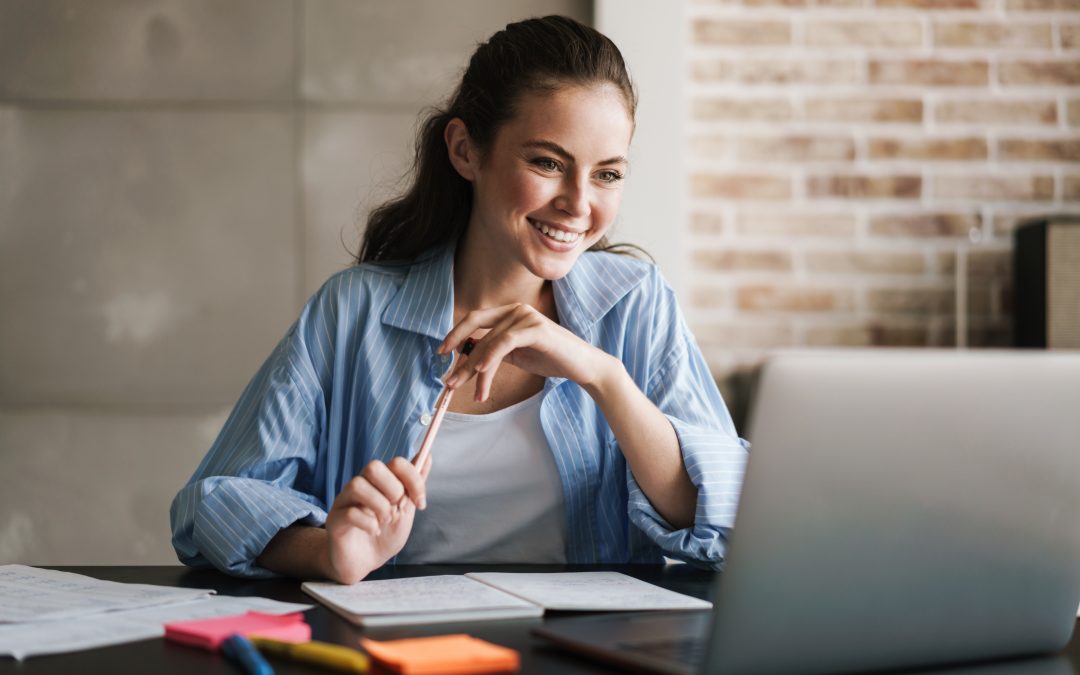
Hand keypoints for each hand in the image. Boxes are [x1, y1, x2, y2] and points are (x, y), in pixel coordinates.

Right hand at [322, 454, 430, 583]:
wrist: (364, 563)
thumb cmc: (384, 535)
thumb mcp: (406, 510)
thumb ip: (414, 485)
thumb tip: (427, 456)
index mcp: (379, 482)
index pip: (396, 463)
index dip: (413, 479)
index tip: (420, 502)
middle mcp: (361, 486)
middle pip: (373, 466)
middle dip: (393, 489)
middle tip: (397, 509)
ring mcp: (345, 501)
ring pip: (357, 485)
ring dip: (379, 506)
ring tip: (385, 521)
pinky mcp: (334, 520)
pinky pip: (349, 512)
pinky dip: (368, 523)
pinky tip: (374, 531)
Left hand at [439, 303, 615, 400]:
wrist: (582, 366)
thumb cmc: (550, 359)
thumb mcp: (516, 355)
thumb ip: (494, 352)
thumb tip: (467, 357)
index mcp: (510, 313)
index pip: (474, 319)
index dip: (455, 334)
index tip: (441, 353)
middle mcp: (516, 309)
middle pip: (476, 329)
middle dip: (460, 357)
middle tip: (449, 381)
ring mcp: (526, 316)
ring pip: (490, 343)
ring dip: (477, 371)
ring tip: (474, 393)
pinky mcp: (536, 329)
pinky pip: (505, 343)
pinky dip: (491, 358)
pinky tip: (482, 373)